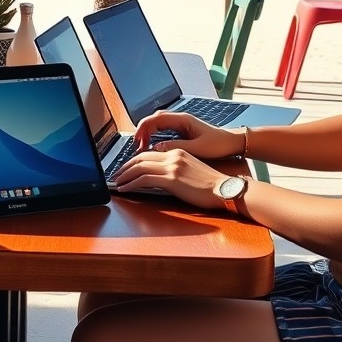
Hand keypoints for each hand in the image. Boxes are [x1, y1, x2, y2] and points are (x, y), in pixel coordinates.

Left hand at [110, 147, 225, 208]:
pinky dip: (132, 183)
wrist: (224, 189)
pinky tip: (125, 189)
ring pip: (140, 167)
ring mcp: (172, 166)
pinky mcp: (172, 179)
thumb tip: (160, 176)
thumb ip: (175, 168)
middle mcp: (172, 155)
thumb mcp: (191, 169)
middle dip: (125, 167)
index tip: (126, 168)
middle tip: (116, 175)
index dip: (134, 160)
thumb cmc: (211, 184)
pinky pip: (145, 179)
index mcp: (177, 151)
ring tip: (117, 182)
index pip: (149, 153)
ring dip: (125, 175)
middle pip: (141, 158)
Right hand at [134, 111, 244, 159]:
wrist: (233, 142)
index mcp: (182, 119)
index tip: (137, 142)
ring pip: (157, 123)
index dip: (143, 129)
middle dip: (142, 131)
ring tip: (142, 146)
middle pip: (154, 119)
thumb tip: (155, 148)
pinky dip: (155, 135)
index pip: (155, 119)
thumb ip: (176, 147)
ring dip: (148, 132)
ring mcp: (181, 123)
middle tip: (136, 146)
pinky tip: (153, 145)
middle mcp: (180, 118)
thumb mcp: (197, 148)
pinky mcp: (183, 129)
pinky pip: (163, 128)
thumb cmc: (218, 144)